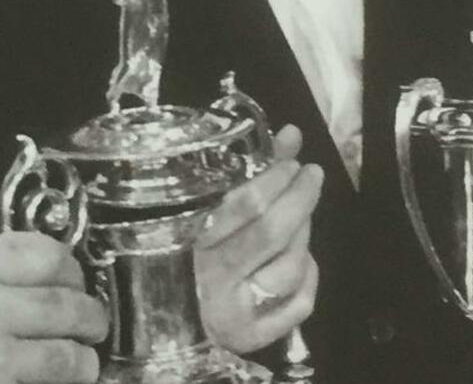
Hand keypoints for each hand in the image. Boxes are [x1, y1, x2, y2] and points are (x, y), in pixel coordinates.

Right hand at [0, 232, 109, 383]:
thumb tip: (43, 266)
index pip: (48, 256)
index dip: (72, 266)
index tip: (73, 277)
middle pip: (68, 306)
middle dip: (91, 315)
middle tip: (93, 321)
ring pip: (67, 359)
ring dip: (83, 359)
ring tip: (82, 358)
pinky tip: (50, 382)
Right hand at [194, 125, 324, 353]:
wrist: (160, 321)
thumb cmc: (184, 252)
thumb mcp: (207, 211)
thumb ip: (250, 173)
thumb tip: (292, 134)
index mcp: (192, 241)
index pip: (245, 206)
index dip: (276, 178)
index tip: (292, 161)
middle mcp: (213, 279)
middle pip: (271, 234)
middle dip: (300, 198)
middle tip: (312, 174)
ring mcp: (235, 311)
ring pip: (288, 267)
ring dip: (304, 235)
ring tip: (303, 217)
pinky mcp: (252, 337)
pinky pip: (298, 305)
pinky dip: (308, 277)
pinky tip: (304, 259)